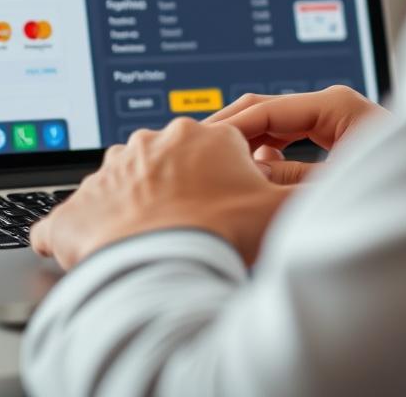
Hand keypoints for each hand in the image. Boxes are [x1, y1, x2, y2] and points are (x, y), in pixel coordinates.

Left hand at [30, 118, 290, 270]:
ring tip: (152, 247)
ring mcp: (105, 173)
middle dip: (175, 195)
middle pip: (166, 169)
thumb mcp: (279, 212)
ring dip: (132, 213)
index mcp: (200, 136)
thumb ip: (308, 194)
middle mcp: (149, 143)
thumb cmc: (220, 237)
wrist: (160, 269)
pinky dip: (80, 238)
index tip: (217, 209)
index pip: (211, 154)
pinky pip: (69, 223)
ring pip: (122, 190)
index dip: (219, 183)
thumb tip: (336, 184)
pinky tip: (94, 256)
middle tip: (190, 230)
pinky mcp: (71, 209)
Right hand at [209, 86, 389, 182]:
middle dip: (234, 135)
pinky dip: (270, 155)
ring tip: (217, 168)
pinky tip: (250, 176)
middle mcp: (334, 105)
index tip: (202, 149)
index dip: (231, 130)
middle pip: (267, 112)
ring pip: (276, 126)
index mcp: (336, 104)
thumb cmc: (399, 191)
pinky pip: (291, 138)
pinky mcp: (335, 134)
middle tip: (199, 155)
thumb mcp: (336, 186)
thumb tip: (247, 174)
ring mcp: (335, 118)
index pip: (266, 109)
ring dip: (250, 147)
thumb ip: (287, 179)